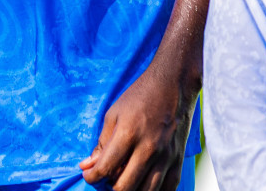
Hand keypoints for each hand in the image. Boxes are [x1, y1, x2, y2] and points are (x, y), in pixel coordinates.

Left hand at [79, 66, 189, 190]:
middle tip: (107, 179)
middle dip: (110, 188)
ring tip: (124, 180)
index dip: (92, 177)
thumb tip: (87, 166)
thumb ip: (101, 143)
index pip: (105, 168)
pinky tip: (143, 185)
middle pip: (125, 187)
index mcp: (128, 133)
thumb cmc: (139, 97)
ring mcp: (166, 156)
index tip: (89, 175)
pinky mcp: (178, 159)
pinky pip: (168, 189)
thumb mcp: (113, 114)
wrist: (173, 84)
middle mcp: (148, 148)